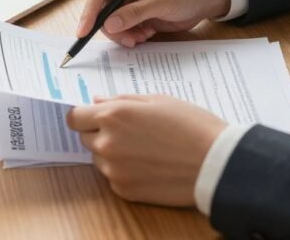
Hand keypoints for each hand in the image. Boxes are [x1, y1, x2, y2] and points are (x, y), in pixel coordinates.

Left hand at [66, 95, 226, 205]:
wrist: (215, 163)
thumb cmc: (191, 125)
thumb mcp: (158, 100)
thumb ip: (122, 100)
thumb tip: (97, 101)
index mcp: (114, 116)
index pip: (74, 118)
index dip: (83, 116)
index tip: (93, 116)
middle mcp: (107, 143)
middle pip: (85, 138)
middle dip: (100, 132)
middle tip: (129, 130)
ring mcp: (114, 170)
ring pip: (99, 158)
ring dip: (112, 152)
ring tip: (144, 148)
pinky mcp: (124, 190)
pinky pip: (113, 177)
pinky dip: (124, 170)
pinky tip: (149, 164)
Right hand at [77, 0, 230, 46]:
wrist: (203, 0)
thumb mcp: (162, 2)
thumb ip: (135, 13)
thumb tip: (109, 24)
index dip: (89, 14)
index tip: (83, 32)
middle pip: (102, 12)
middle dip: (113, 29)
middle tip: (129, 40)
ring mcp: (127, 1)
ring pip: (111, 24)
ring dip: (124, 34)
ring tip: (143, 35)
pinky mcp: (133, 14)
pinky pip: (122, 30)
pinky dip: (132, 36)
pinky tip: (147, 33)